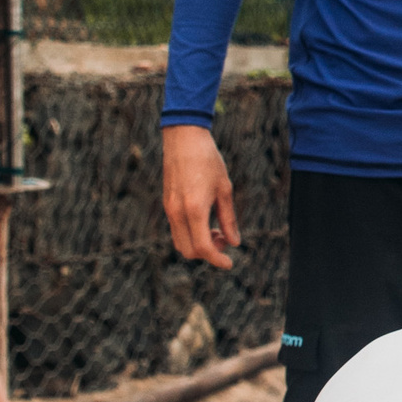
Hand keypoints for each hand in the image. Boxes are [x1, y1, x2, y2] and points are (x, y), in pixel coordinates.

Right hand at [163, 125, 237, 268]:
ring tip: (216, 230)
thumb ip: (229, 217)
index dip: (217, 259)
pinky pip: (176, 230)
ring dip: (198, 244)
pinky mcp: (166, 204)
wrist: (183, 138)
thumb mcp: (225, 188)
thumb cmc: (208, 160)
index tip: (230, 263)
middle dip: (208, 252)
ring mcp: (169, 209)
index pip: (203, 247)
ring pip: (180, 242)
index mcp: (194, 209)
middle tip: (225, 238)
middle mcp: (177, 212)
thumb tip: (234, 242)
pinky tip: (205, 222)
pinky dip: (191, 234)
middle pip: (189, 251)